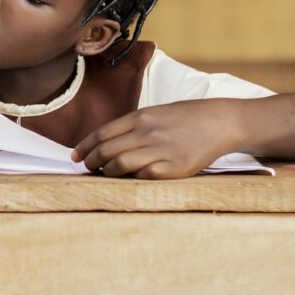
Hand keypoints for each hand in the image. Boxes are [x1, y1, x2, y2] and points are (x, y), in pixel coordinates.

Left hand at [72, 99, 242, 178]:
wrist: (220, 122)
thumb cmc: (183, 119)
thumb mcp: (154, 114)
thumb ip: (131, 127)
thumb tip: (104, 144)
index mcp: (140, 117)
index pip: (101, 133)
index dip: (84, 146)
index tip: (75, 155)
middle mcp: (147, 132)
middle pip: (107, 149)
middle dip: (91, 161)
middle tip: (86, 167)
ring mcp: (162, 149)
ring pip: (121, 164)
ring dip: (107, 171)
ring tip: (104, 173)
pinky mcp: (176, 166)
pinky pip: (145, 176)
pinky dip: (134, 179)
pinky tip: (131, 179)